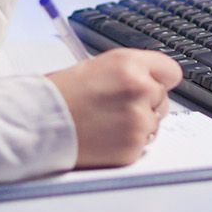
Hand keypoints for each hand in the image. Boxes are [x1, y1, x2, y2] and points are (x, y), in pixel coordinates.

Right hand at [46, 48, 181, 167]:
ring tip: (106, 122)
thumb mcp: (98, 65)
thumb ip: (132, 70)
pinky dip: (127, 143)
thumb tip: (153, 79)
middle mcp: (140, 90)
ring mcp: (138, 121)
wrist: (40, 124)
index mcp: (130, 65)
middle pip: (163, 99)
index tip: (154, 84)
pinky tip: (105, 136)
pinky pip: (142, 144)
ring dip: (137, 124)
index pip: (171, 71)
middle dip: (145, 103)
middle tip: (116, 106)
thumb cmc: (62, 94)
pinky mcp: (133, 146)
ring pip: (154, 123)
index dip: (160, 79)